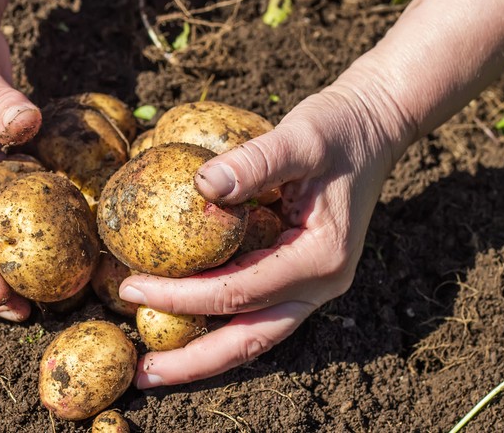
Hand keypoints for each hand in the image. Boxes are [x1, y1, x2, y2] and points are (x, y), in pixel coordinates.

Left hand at [118, 81, 410, 387]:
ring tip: (154, 367)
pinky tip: (181, 325)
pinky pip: (255, 311)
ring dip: (205, 355)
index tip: (131, 286)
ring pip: (254, 336)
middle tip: (142, 375)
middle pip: (250, 340)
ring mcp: (312, 286)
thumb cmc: (337, 130)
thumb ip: (255, 161)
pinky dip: (218, 323)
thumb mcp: (299, 137)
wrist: (373, 127)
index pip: (238, 291)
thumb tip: (201, 185)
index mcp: (320, 257)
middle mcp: (320, 284)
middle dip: (194, 362)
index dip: (181, 295)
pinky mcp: (298, 275)